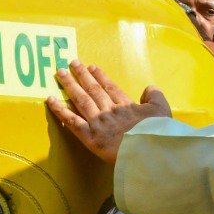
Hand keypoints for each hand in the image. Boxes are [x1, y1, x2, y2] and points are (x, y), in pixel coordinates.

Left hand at [45, 60, 170, 162]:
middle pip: (93, 90)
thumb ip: (155, 96)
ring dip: (69, 85)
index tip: (92, 67)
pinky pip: (71, 121)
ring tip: (59, 73)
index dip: (100, 77)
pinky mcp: (89, 136)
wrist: (148, 151)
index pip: (110, 88)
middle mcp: (109, 110)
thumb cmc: (157, 134)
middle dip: (82, 75)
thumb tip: (149, 88)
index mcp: (126, 105)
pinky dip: (60, 110)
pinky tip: (50, 100)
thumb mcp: (162, 110)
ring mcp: (98, 122)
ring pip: (81, 100)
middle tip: (72, 63)